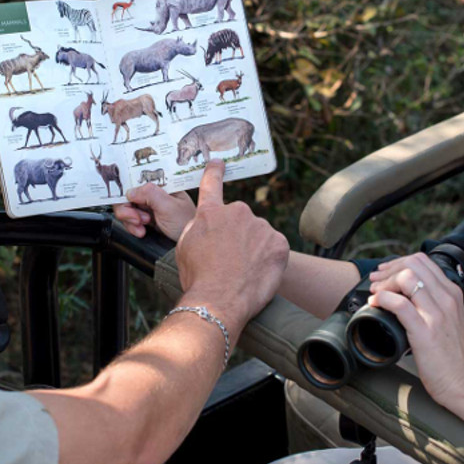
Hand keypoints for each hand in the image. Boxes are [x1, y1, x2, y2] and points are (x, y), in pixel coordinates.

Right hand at [113, 184, 195, 240]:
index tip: (127, 201)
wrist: (190, 245)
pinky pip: (129, 219)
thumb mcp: (169, 207)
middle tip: (137, 218)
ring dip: (130, 219)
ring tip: (142, 226)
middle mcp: (153, 192)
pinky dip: (132, 226)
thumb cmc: (186, 223)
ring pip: (126, 207)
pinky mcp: (145, 217)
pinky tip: (142, 231)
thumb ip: (150, 195)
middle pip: (128, 194)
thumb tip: (130, 191)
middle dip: (128, 208)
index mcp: (161, 184)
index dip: (128, 189)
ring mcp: (149, 205)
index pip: (137, 179)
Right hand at [175, 160, 288, 329]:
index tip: (218, 163)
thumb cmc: (198, 277)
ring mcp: (260, 226)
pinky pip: (274, 247)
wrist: (219, 300)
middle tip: (229, 259)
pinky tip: (257, 273)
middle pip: (239, 219)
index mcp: (211, 212)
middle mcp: (236, 212)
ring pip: (258, 234)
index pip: (212, 184)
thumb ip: (199, 226)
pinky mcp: (278, 243)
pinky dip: (268, 258)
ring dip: (253, 247)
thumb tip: (208, 221)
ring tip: (242, 271)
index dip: (214, 172)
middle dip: (236, 234)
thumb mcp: (185, 246)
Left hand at [368, 253, 463, 407]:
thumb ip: (434, 305)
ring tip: (375, 293)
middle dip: (389, 269)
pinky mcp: (425, 331)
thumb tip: (407, 296)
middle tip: (376, 280)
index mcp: (452, 294)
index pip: (423, 261)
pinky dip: (382, 299)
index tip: (385, 272)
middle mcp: (447, 299)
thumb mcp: (449, 321)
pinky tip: (375, 305)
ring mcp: (437, 314)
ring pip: (406, 278)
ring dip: (384, 282)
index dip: (398, 263)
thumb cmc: (456, 357)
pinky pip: (400, 304)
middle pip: (413, 264)